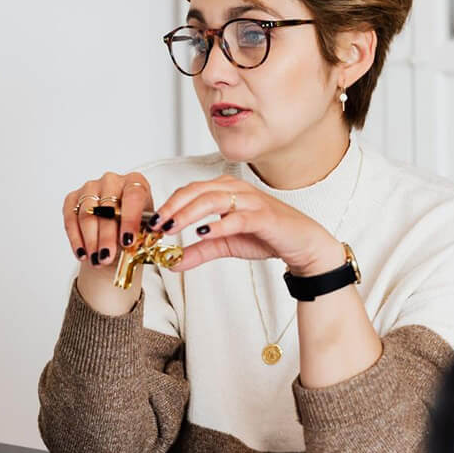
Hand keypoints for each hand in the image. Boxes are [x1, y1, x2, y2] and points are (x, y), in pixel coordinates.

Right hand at [62, 171, 152, 272]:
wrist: (117, 225)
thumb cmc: (133, 224)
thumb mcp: (144, 228)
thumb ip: (142, 234)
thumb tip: (136, 245)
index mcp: (135, 182)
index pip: (133, 196)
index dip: (130, 219)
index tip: (128, 241)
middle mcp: (112, 180)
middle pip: (107, 208)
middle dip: (106, 237)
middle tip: (107, 257)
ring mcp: (91, 187)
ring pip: (87, 214)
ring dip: (91, 240)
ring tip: (96, 260)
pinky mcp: (73, 197)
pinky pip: (71, 218)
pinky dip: (76, 239)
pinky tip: (82, 254)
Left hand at [149, 176, 341, 275]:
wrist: (302, 244)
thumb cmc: (266, 236)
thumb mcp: (226, 244)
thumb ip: (199, 251)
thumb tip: (172, 263)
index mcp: (225, 190)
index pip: (189, 190)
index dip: (169, 204)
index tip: (152, 223)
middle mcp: (236, 189)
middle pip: (196, 191)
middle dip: (173, 207)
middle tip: (156, 225)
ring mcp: (250, 201)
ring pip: (213, 199)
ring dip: (188, 213)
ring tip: (171, 228)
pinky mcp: (264, 216)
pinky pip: (237, 217)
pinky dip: (218, 224)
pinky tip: (203, 233)